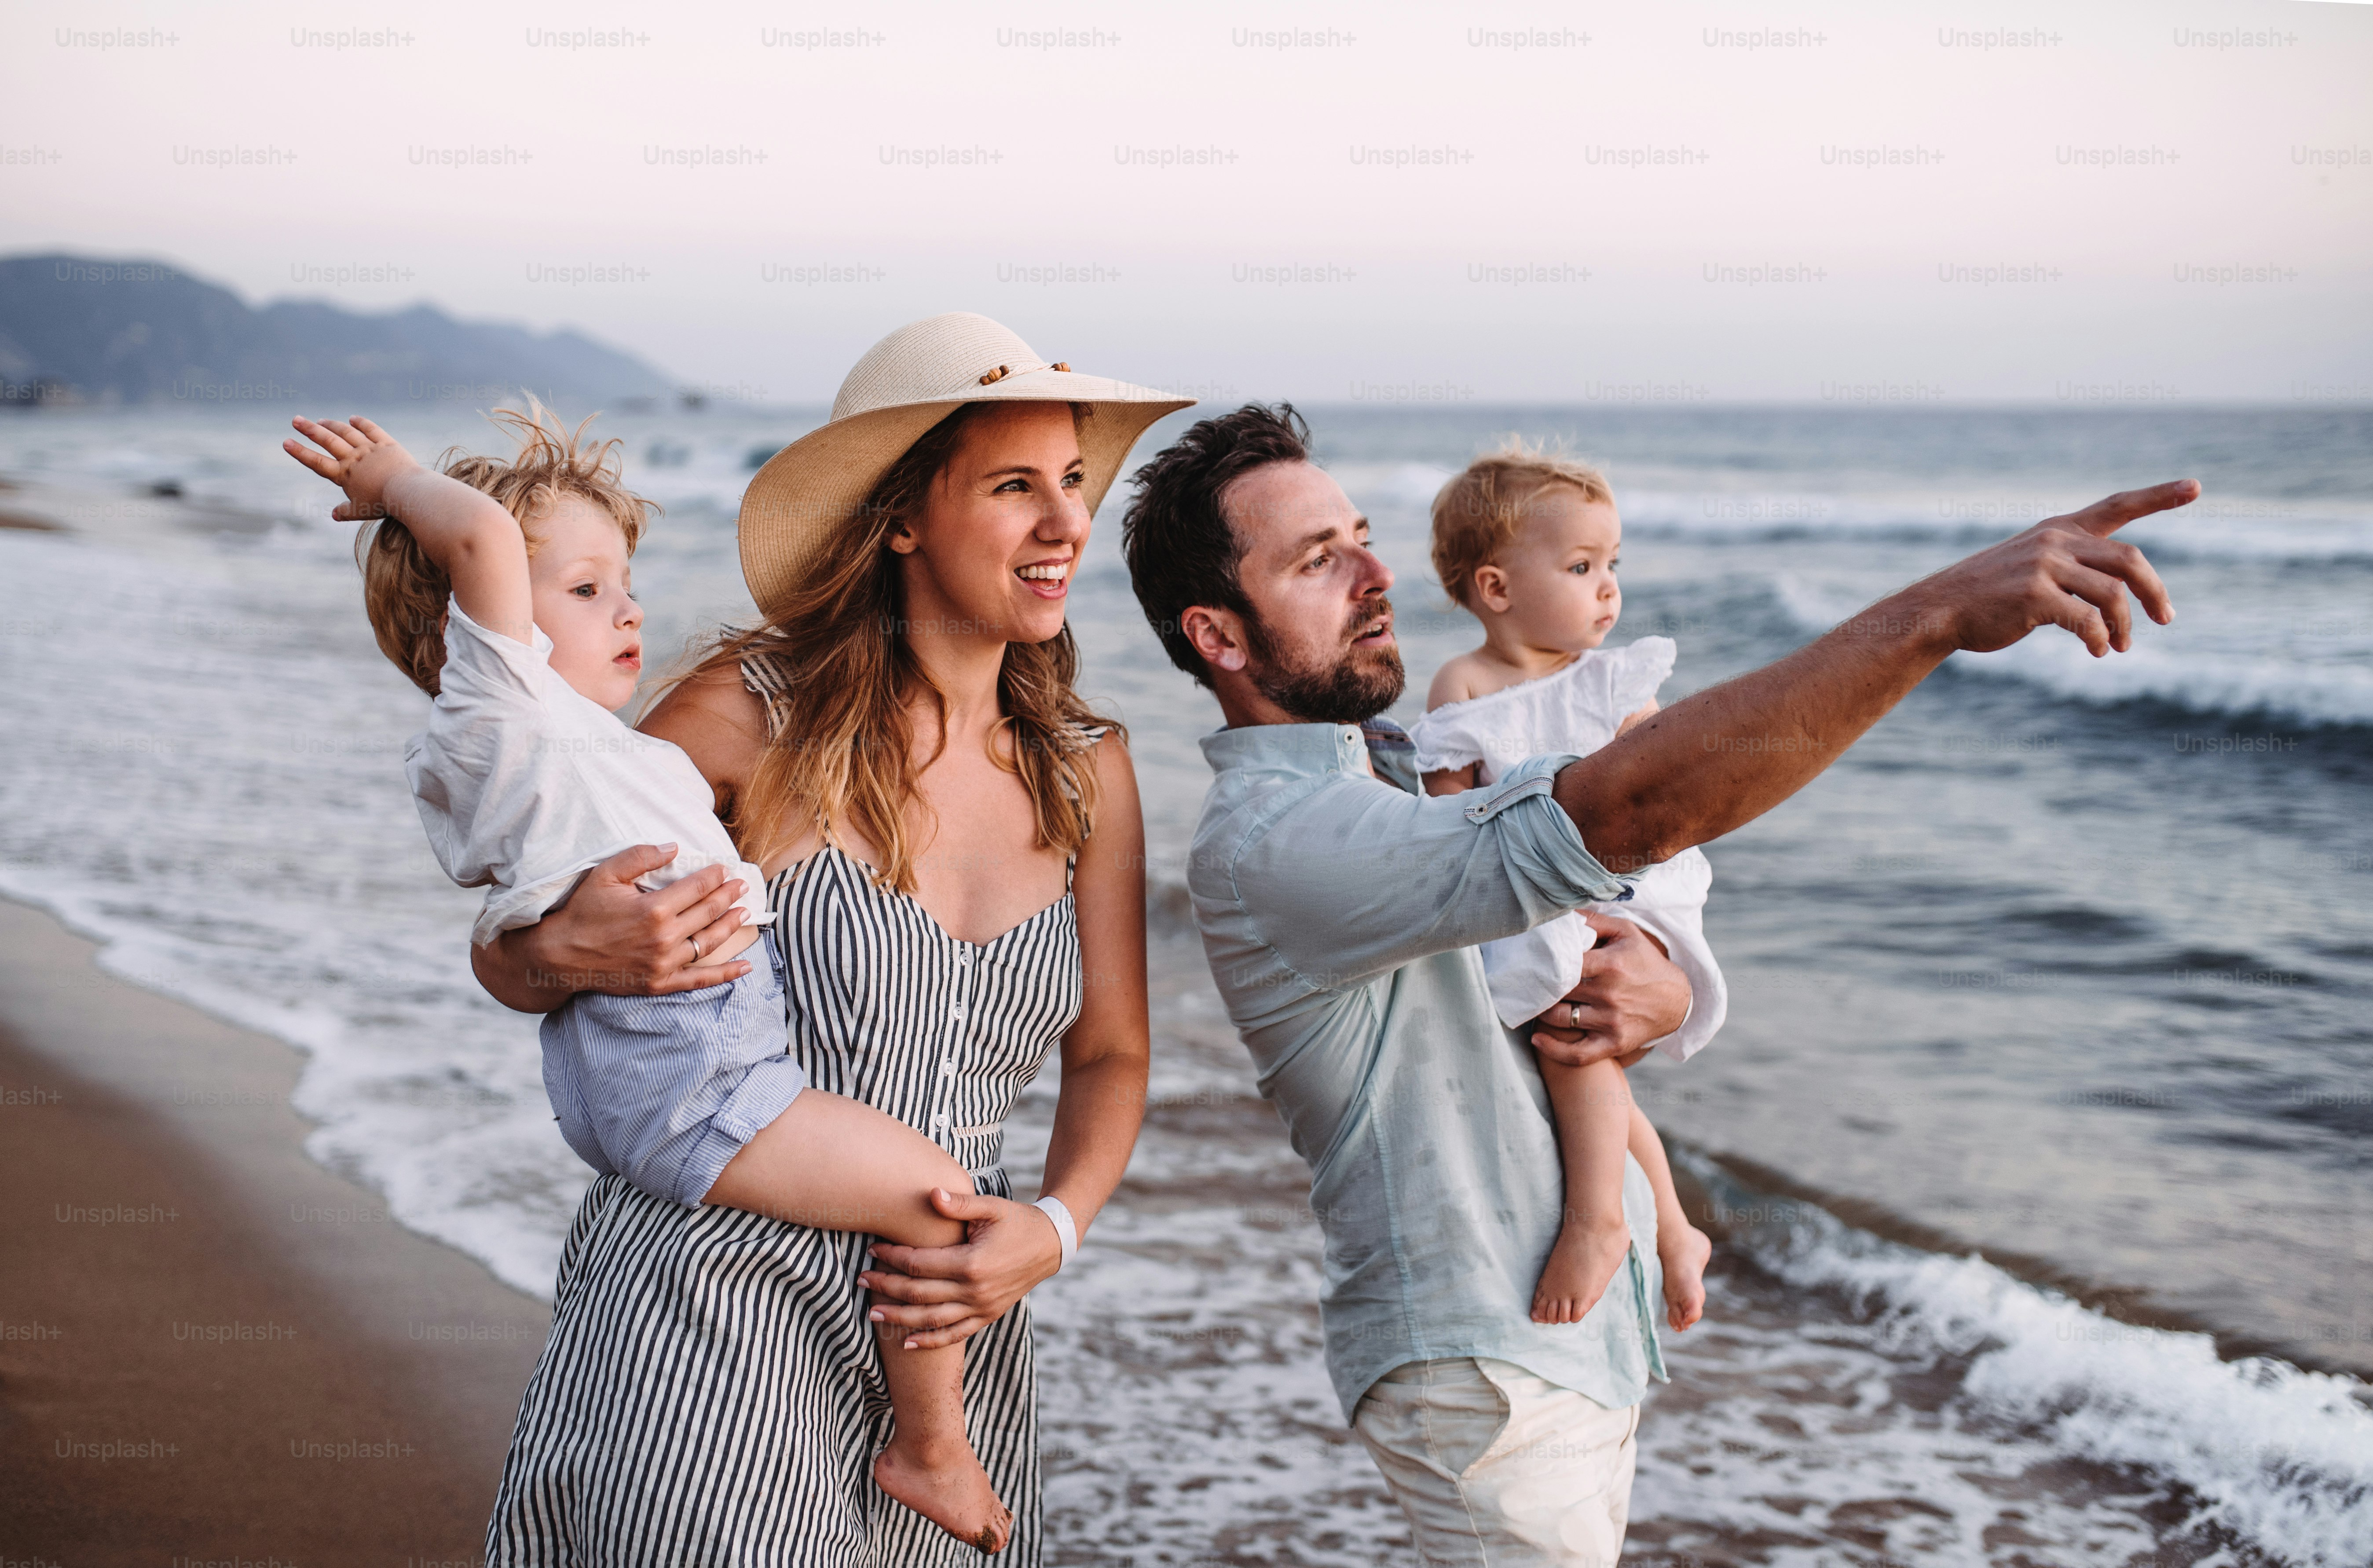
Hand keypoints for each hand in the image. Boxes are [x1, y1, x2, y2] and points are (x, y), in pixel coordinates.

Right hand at [282, 416, 420, 521]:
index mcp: (344, 475)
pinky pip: (372, 430)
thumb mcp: (361, 511)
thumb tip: (334, 515)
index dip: (300, 452)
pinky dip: (361, 423)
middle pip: (327, 441)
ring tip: (320, 421)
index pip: (317, 462)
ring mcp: (370, 449)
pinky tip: (353, 418)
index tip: (286, 442)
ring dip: (332, 425)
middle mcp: (354, 458)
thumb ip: (346, 511)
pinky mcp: (386, 444)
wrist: (407, 492)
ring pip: (347, 432)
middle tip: (295, 419)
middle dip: (309, 429)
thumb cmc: (383, 504)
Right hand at [487, 843, 753, 1007]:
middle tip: (741, 885)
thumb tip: (673, 847)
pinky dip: (725, 975)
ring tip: (744, 912)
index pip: (697, 888)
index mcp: (653, 909)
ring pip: (709, 943)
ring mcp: (664, 964)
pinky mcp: (659, 984)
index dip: (714, 876)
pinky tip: (745, 967)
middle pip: (708, 913)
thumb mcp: (605, 874)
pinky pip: (700, 980)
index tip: (724, 869)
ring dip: (731, 926)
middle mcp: (664, 938)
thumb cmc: (581, 912)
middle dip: (728, 896)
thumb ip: (640, 857)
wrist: (558, 957)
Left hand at [860, 1189, 1063, 1350]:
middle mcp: (974, 1291)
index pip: (920, 1263)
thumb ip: (960, 1204)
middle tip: (860, 1280)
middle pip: (918, 1294)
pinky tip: (907, 1343)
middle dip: (886, 1287)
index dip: (893, 1257)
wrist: (1050, 1245)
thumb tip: (931, 1193)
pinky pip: (954, 1334)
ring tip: (872, 1314)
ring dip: (899, 1318)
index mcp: (972, 1262)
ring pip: (931, 1319)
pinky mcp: (987, 1316)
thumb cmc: (1017, 1221)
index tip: (873, 1250)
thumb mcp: (992, 1206)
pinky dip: (930, 1341)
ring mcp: (981, 1307)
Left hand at [1529, 914, 1689, 1067]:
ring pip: (1561, 1020)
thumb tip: (1562, 913)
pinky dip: (1554, 1050)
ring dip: (1542, 1012)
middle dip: (1539, 987)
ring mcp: (1611, 1022)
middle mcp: (1610, 995)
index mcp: (1611, 965)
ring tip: (1534, 1003)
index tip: (1532, 961)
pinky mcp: (1614, 1044)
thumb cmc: (1645, 963)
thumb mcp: (1626, 934)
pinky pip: (1577, 1054)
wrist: (1676, 1001)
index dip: (1544, 962)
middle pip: (1558, 991)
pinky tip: (1537, 1039)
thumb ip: (1594, 921)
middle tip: (1526, 982)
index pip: (1565, 963)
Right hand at [1913, 480, 2189, 657]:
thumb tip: (2118, 598)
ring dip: (2125, 626)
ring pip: (2113, 594)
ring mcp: (2044, 567)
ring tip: (2119, 647)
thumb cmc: (1988, 595)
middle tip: (2166, 619)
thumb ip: (2072, 567)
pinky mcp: (2035, 597)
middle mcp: (2055, 541)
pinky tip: (2098, 651)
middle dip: (2154, 592)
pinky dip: (2100, 639)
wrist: (1940, 609)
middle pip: (2129, 559)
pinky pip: (2087, 620)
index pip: (2117, 505)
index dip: (2159, 497)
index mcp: (2059, 530)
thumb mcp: (2030, 566)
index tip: (2196, 487)